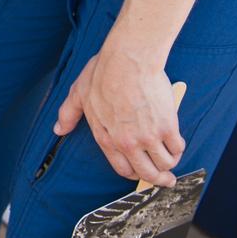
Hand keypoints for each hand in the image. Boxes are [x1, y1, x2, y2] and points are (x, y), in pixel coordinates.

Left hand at [53, 47, 184, 186]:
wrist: (128, 58)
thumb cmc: (103, 72)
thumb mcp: (79, 93)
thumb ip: (68, 114)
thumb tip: (58, 129)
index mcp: (105, 137)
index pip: (122, 169)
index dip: (134, 174)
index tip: (141, 173)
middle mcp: (126, 142)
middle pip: (146, 172)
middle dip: (158, 179)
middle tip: (166, 179)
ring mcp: (147, 136)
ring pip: (164, 163)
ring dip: (170, 163)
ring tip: (172, 158)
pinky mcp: (166, 127)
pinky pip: (177, 148)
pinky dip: (178, 147)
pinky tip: (176, 142)